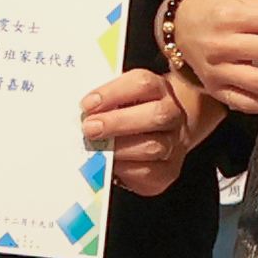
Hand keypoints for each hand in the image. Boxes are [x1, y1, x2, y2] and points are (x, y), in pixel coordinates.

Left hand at [85, 67, 205, 195]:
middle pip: (155, 115)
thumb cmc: (131, 112)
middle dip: (117, 122)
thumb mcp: (120, 98)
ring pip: (153, 147)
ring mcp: (175, 143)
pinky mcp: (169, 171)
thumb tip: (81, 113)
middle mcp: (173, 114)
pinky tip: (110, 165)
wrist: (163, 134)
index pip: (142, 84)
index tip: (87, 104)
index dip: (113, 93)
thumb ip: (104, 101)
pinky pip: (149, 173)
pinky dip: (125, 170)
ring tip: (96, 148)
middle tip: (89, 128)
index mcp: (158, 89)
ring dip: (119, 149)